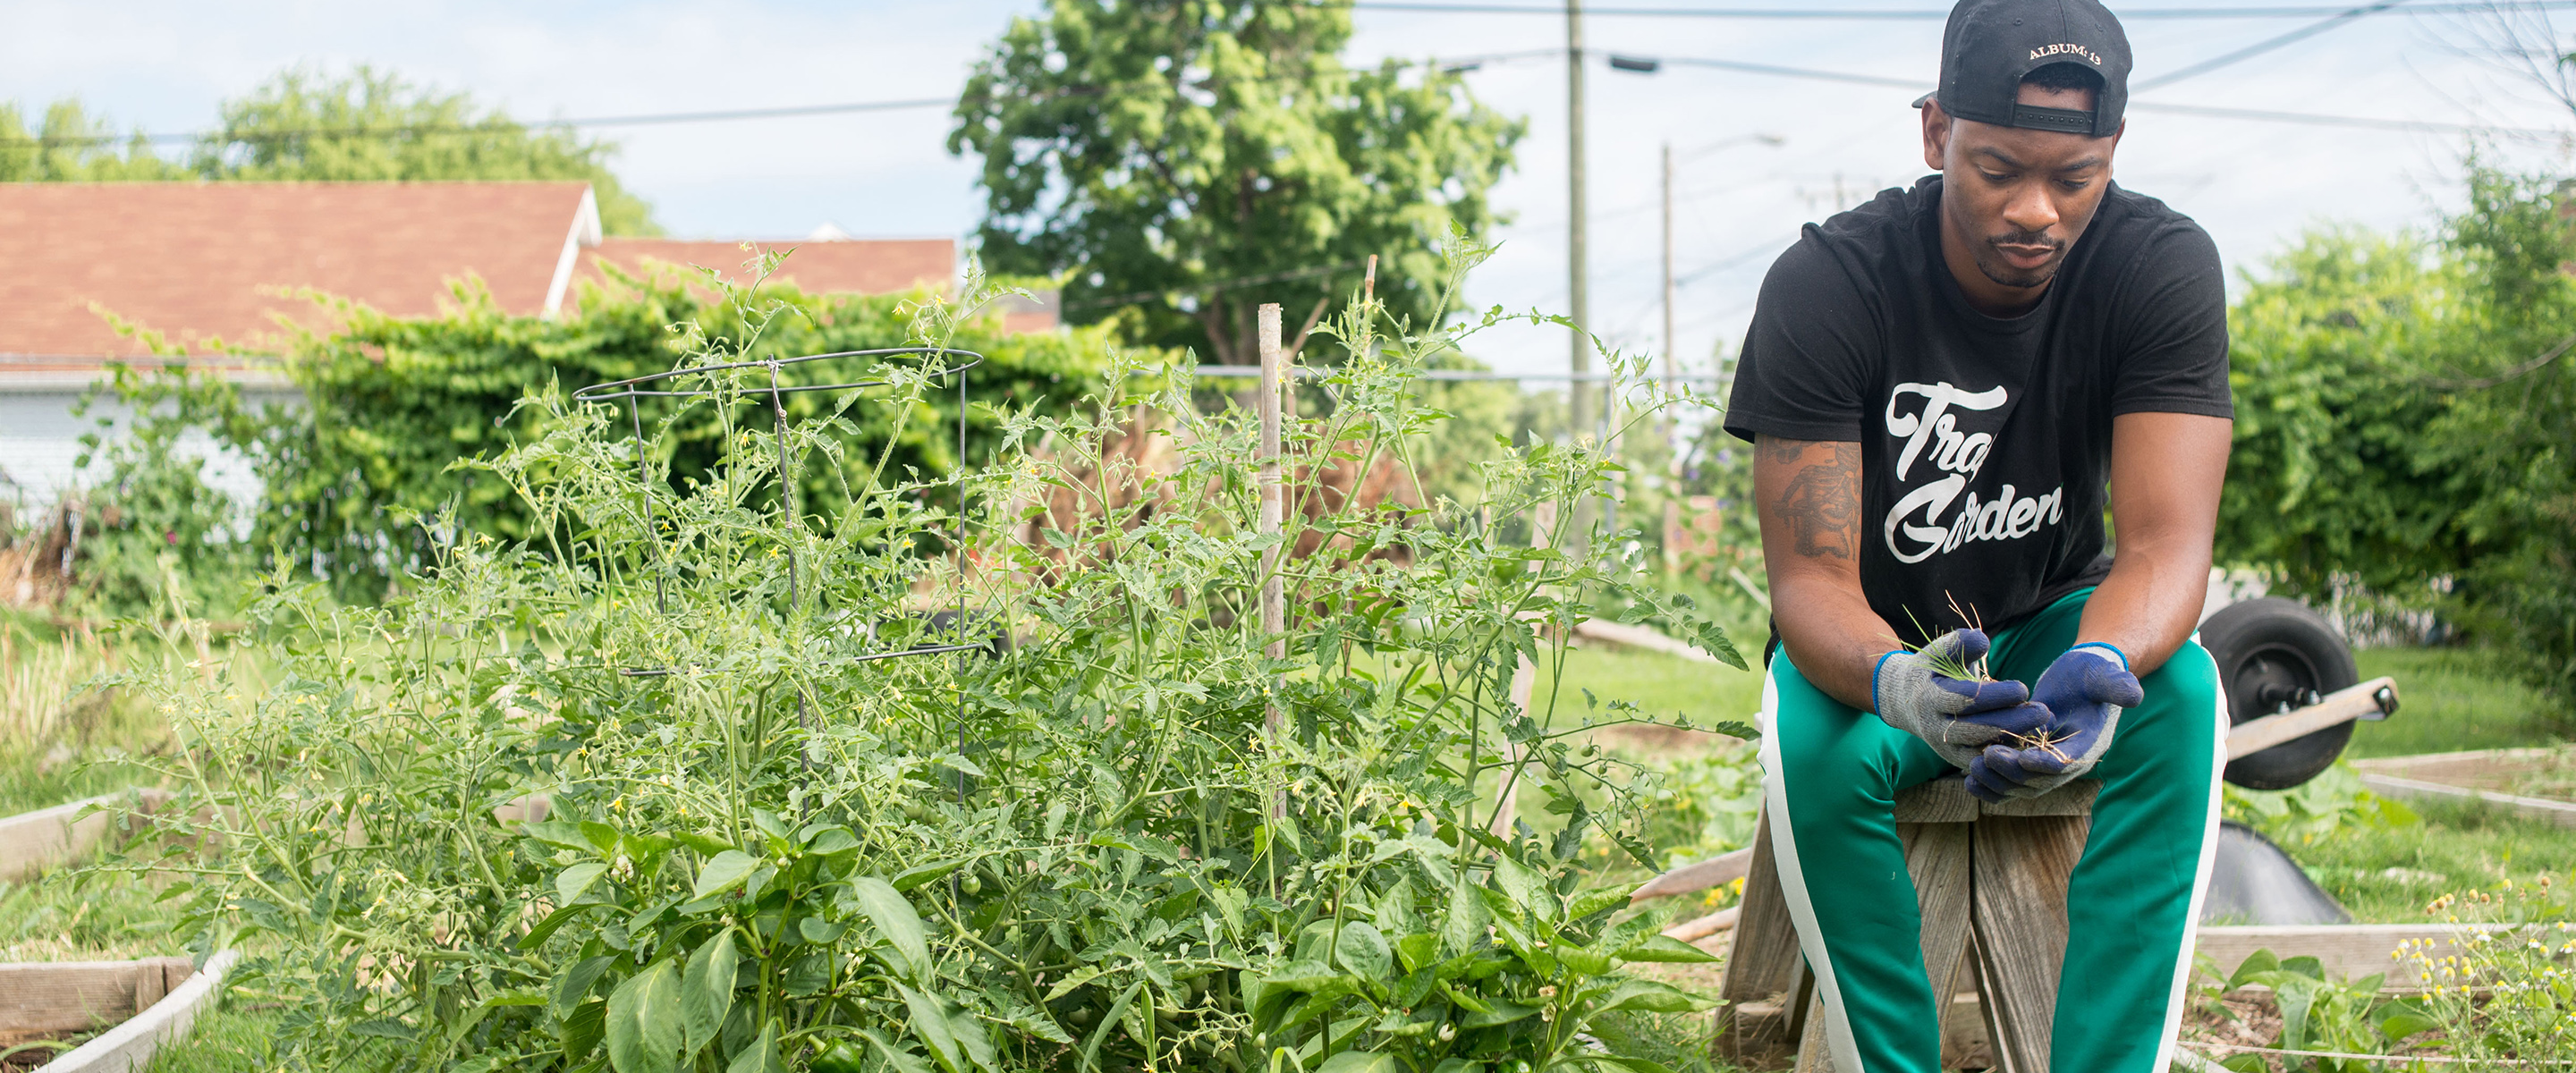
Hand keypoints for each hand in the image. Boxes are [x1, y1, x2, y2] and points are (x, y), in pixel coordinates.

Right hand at [1872, 629, 2049, 768]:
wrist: (1906, 699)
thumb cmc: (1932, 670)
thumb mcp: (1939, 651)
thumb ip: (1960, 643)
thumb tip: (1983, 640)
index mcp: (1929, 698)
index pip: (1966, 700)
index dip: (1997, 696)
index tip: (2023, 689)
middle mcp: (1934, 727)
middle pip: (1976, 730)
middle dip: (2012, 722)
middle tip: (2043, 712)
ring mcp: (1944, 748)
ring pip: (1981, 751)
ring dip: (2012, 742)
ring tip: (2040, 728)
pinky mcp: (1955, 760)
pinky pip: (1983, 764)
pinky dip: (2005, 757)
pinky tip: (2028, 744)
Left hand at [1965, 643, 2141, 801]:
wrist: (2082, 678)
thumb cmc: (2094, 674)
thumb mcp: (2106, 676)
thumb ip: (2118, 686)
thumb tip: (2135, 695)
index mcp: (2089, 746)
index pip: (2067, 763)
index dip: (2045, 764)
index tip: (2023, 757)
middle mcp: (2069, 762)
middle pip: (2039, 780)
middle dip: (2013, 773)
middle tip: (1986, 757)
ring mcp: (2048, 764)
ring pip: (2022, 786)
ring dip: (1998, 781)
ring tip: (1973, 767)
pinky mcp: (2029, 759)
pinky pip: (2010, 781)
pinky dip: (1992, 785)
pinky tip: (1969, 780)